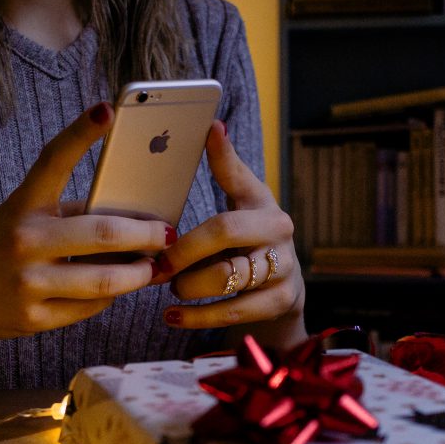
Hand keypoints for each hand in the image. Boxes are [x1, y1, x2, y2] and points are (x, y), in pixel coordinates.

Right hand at [0, 102, 174, 343]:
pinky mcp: (32, 318)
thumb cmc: (1, 246)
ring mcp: (27, 282)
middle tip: (167, 234)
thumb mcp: (24, 217)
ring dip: (138, 275)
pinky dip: (110, 298)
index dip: (81, 133)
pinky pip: (89, 308)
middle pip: (104, 233)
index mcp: (23, 204)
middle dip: (147, 234)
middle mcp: (23, 239)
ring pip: (105, 280)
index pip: (54, 160)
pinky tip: (117, 290)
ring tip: (152, 268)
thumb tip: (136, 220)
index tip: (108, 110)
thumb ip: (71, 214)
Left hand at [154, 120, 305, 346]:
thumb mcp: (244, 198)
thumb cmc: (252, 234)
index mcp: (266, 208)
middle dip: (184, 260)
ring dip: (190, 288)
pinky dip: (198, 317)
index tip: (162, 235)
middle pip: (224, 248)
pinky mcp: (281, 302)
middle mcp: (280, 238)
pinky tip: (173, 317)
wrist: (285, 283)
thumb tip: (213, 126)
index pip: (228, 214)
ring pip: (228, 283)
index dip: (192, 232)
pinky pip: (234, 313)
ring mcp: (284, 272)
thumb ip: (227, 167)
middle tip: (159, 267)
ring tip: (171, 288)